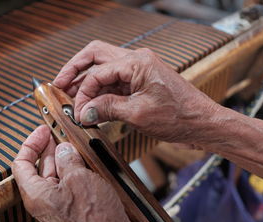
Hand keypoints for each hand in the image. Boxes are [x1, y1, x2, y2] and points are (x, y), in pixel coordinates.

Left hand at [12, 125, 147, 221]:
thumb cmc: (94, 221)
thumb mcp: (80, 178)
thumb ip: (68, 159)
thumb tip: (64, 149)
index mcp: (36, 194)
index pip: (21, 163)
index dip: (31, 144)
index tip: (44, 130)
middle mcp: (44, 201)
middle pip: (39, 167)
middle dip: (51, 148)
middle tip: (63, 132)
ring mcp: (60, 206)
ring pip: (58, 175)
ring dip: (66, 159)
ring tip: (78, 145)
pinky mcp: (75, 210)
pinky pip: (71, 185)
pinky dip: (77, 171)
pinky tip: (89, 162)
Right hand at [53, 40, 219, 143]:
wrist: (203, 124)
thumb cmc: (180, 116)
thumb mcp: (139, 114)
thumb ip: (108, 109)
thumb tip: (84, 111)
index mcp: (137, 62)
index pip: (98, 72)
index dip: (83, 92)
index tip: (77, 110)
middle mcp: (137, 61)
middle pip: (96, 56)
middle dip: (75, 70)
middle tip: (59, 85)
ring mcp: (139, 72)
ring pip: (104, 69)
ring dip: (88, 82)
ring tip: (72, 97)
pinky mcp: (141, 84)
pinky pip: (115, 83)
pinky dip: (102, 92)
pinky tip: (93, 105)